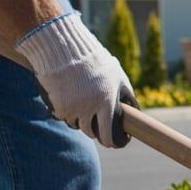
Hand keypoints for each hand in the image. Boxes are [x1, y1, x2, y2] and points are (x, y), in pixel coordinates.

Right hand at [16, 11, 137, 147]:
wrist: (62, 47)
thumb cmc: (94, 61)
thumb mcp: (117, 76)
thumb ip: (126, 95)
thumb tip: (134, 113)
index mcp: (107, 103)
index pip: (109, 136)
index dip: (114, 142)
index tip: (116, 141)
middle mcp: (89, 109)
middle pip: (92, 133)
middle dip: (97, 130)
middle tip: (98, 122)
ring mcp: (71, 108)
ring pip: (77, 125)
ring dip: (81, 119)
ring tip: (83, 102)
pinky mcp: (56, 106)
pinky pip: (63, 117)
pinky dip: (66, 112)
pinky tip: (69, 97)